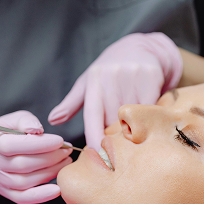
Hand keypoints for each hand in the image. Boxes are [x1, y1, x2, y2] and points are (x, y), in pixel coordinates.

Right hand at [0, 111, 71, 203]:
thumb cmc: (8, 131)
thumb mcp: (14, 119)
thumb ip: (26, 121)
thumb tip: (37, 130)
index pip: (12, 146)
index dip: (39, 144)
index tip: (60, 141)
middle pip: (22, 165)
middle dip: (50, 158)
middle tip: (67, 151)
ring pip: (24, 182)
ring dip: (50, 173)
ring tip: (66, 162)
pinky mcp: (4, 192)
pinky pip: (22, 198)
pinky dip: (41, 196)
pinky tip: (58, 189)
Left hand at [48, 32, 182, 150]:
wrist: (138, 48)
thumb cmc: (108, 71)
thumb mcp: (87, 83)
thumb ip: (71, 103)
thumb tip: (53, 120)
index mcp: (93, 81)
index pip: (93, 115)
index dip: (95, 136)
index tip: (98, 154)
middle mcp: (111, 77)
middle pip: (114, 119)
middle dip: (114, 135)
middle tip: (117, 145)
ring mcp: (131, 76)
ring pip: (133, 115)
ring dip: (132, 127)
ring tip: (131, 128)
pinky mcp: (150, 76)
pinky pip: (150, 107)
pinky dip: (148, 117)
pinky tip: (146, 117)